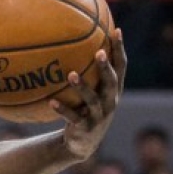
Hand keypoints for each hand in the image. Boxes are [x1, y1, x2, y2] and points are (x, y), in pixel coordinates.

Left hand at [51, 28, 125, 158]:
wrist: (82, 143)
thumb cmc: (85, 110)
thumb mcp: (91, 92)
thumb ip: (87, 72)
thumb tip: (71, 42)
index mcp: (114, 90)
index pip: (121, 67)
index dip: (120, 50)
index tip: (117, 30)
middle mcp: (110, 102)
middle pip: (111, 82)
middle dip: (106, 68)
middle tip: (99, 52)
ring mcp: (99, 116)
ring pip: (92, 100)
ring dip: (82, 87)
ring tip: (71, 75)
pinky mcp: (85, 128)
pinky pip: (73, 117)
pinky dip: (62, 109)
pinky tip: (51, 101)